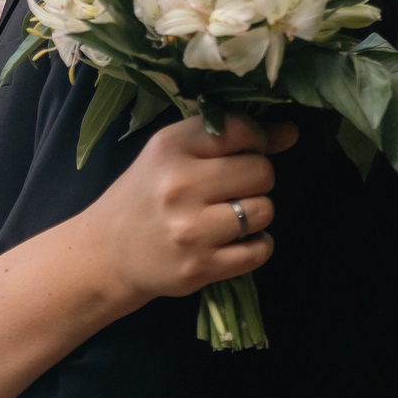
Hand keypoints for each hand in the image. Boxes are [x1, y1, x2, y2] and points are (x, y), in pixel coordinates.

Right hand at [85, 113, 296, 308]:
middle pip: (260, 172)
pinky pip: (260, 250)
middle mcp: (179, 186)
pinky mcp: (200, 267)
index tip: (246, 151)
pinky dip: (257, 245)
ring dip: (256, 213)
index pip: (241, 130)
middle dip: (256, 179)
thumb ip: (228, 136)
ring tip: (232, 215)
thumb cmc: (146, 194)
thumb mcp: (173, 153)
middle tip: (234, 188)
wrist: (107, 253)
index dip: (257, 140)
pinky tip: (235, 241)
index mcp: (170, 147)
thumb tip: (290, 132)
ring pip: (264, 210)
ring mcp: (190, 230)